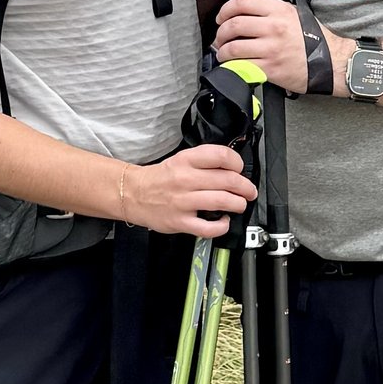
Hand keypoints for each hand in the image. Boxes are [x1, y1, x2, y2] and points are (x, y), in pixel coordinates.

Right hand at [122, 142, 255, 237]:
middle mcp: (185, 179)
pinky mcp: (180, 222)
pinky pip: (208, 227)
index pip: (220, 156)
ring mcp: (182, 202)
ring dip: (238, 204)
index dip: (237, 162)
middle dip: (245, 187)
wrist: (133, 194)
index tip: (239, 169)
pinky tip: (223, 221)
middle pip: (227, 179)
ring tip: (239, 204)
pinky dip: (222, 226)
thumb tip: (232, 169)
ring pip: (222, 201)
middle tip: (248, 191)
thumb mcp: (180, 159)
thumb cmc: (160, 179)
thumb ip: (204, 162)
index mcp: (186, 161)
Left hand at [214, 0, 351, 98]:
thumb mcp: (296, 14)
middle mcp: (274, 27)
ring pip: (233, 47)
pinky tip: (233, 65)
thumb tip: (246, 14)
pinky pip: (242, 66)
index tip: (221, 18)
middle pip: (234, 25)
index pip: (242, 2)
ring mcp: (271, 48)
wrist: (332, 62)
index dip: (225, 10)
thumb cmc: (315, 40)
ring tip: (223, 53)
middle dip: (221, 33)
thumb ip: (271, 11)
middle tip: (220, 38)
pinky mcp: (270, 68)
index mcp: (279, 10)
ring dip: (222, 51)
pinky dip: (232, 66)